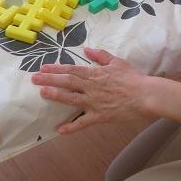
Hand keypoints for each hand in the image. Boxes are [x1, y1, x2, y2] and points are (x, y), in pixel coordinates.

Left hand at [32, 48, 151, 132]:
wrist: (146, 95)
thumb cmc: (133, 78)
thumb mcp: (117, 62)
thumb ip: (100, 55)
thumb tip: (86, 50)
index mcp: (95, 74)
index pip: (71, 70)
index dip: (56, 69)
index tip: (43, 68)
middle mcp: (91, 87)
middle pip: (67, 82)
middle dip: (50, 80)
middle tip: (34, 78)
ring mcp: (94, 102)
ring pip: (71, 99)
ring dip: (56, 96)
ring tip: (43, 93)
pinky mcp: (100, 116)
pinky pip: (84, 123)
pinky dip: (72, 127)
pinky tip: (60, 130)